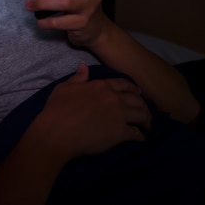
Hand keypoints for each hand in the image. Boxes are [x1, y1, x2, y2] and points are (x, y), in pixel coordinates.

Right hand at [29, 64, 151, 162]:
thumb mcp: (65, 88)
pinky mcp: (120, 132)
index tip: (138, 94)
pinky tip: (141, 138)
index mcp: (101, 86)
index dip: (133, 89)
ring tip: (147, 126)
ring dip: (146, 120)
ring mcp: (119, 115)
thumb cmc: (57, 110)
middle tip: (145, 112)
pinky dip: (140, 135)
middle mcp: (114, 98)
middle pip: (136, 99)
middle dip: (143, 105)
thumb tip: (83, 66)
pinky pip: (136, 132)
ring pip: (141, 114)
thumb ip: (78, 78)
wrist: (56, 133)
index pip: (124, 84)